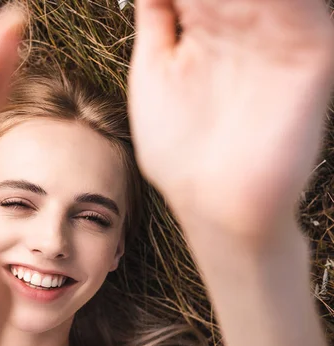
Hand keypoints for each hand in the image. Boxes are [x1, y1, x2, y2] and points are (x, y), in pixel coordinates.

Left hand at [129, 0, 333, 241]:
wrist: (214, 204)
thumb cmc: (179, 149)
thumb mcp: (155, 71)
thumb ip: (157, 16)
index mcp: (208, 21)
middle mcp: (246, 19)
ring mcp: (280, 32)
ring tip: (207, 0)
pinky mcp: (313, 50)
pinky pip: (298, 5)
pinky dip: (274, 0)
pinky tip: (239, 1)